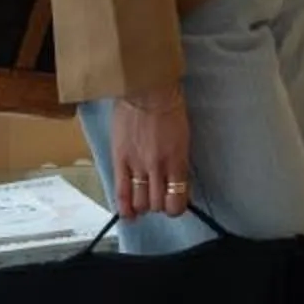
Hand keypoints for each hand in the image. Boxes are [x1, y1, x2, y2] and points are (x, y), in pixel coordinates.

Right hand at [109, 84, 191, 221]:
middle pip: (158, 205)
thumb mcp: (183, 137)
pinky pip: (120, 192)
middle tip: (159, 198)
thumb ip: (179, 162)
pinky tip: (128, 213)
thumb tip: (177, 182)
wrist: (146, 90)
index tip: (175, 204)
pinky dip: (125, 207)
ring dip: (143, 207)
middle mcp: (158, 167)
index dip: (176, 208)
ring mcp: (138, 165)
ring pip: (140, 203)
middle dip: (159, 206)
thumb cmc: (169, 108)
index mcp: (178, 160)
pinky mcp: (120, 160)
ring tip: (143, 200)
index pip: (178, 200)